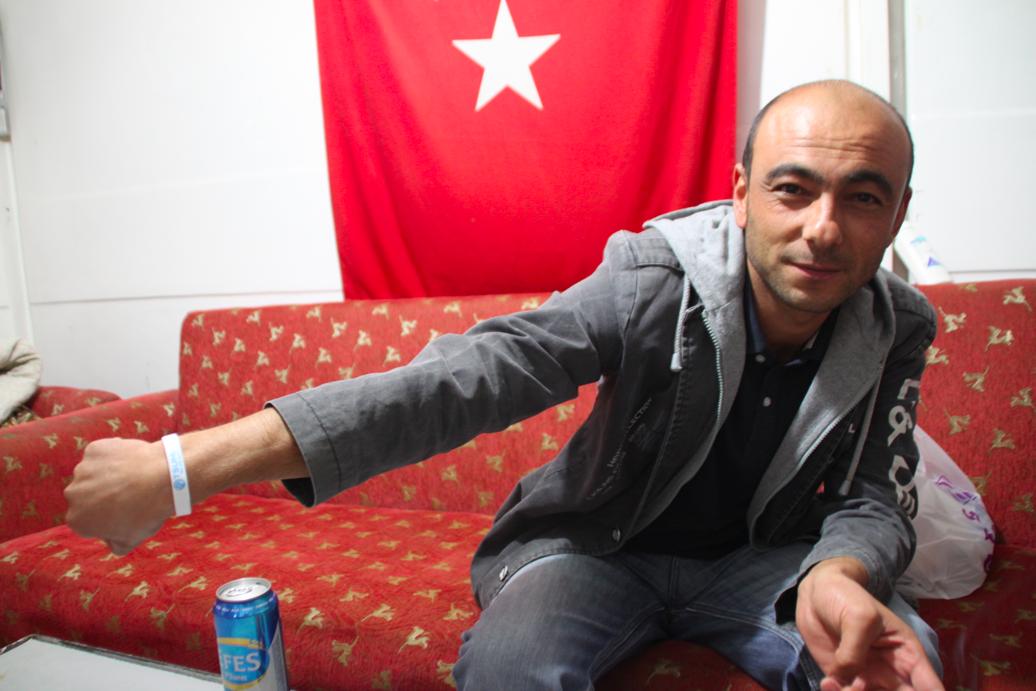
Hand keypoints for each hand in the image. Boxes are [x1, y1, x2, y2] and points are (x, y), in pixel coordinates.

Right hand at [64, 437, 174, 554]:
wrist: (163, 478)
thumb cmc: (148, 512)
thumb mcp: (131, 541)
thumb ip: (114, 545)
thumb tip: (111, 541)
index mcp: (76, 520)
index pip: (86, 521)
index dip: (105, 519)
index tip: (123, 514)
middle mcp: (72, 494)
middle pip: (86, 496)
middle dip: (101, 496)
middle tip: (129, 494)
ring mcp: (82, 469)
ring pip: (93, 474)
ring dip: (107, 475)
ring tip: (133, 478)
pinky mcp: (95, 449)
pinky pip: (103, 454)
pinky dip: (113, 456)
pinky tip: (131, 462)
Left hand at [796, 557, 943, 690]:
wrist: (816, 594)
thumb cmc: (847, 597)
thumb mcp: (860, 617)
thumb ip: (857, 651)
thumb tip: (851, 682)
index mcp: (908, 656)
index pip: (931, 688)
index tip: (906, 690)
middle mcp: (892, 674)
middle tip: (862, 686)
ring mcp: (868, 679)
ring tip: (840, 685)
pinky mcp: (844, 681)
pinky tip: (828, 682)